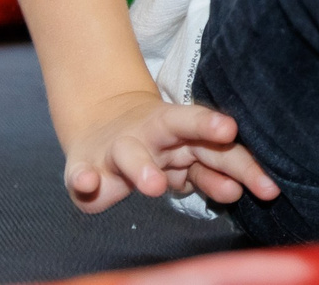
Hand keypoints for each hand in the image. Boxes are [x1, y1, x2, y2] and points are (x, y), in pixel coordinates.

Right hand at [62, 88, 280, 212]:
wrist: (101, 126)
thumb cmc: (159, 148)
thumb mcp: (187, 159)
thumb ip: (211, 175)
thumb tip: (237, 190)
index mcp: (181, 131)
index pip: (208, 131)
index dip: (222, 132)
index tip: (235, 130)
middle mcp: (152, 135)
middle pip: (180, 127)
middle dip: (204, 131)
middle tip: (227, 135)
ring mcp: (118, 150)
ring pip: (130, 155)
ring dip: (143, 169)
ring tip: (155, 186)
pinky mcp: (86, 167)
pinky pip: (81, 175)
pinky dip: (82, 179)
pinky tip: (87, 182)